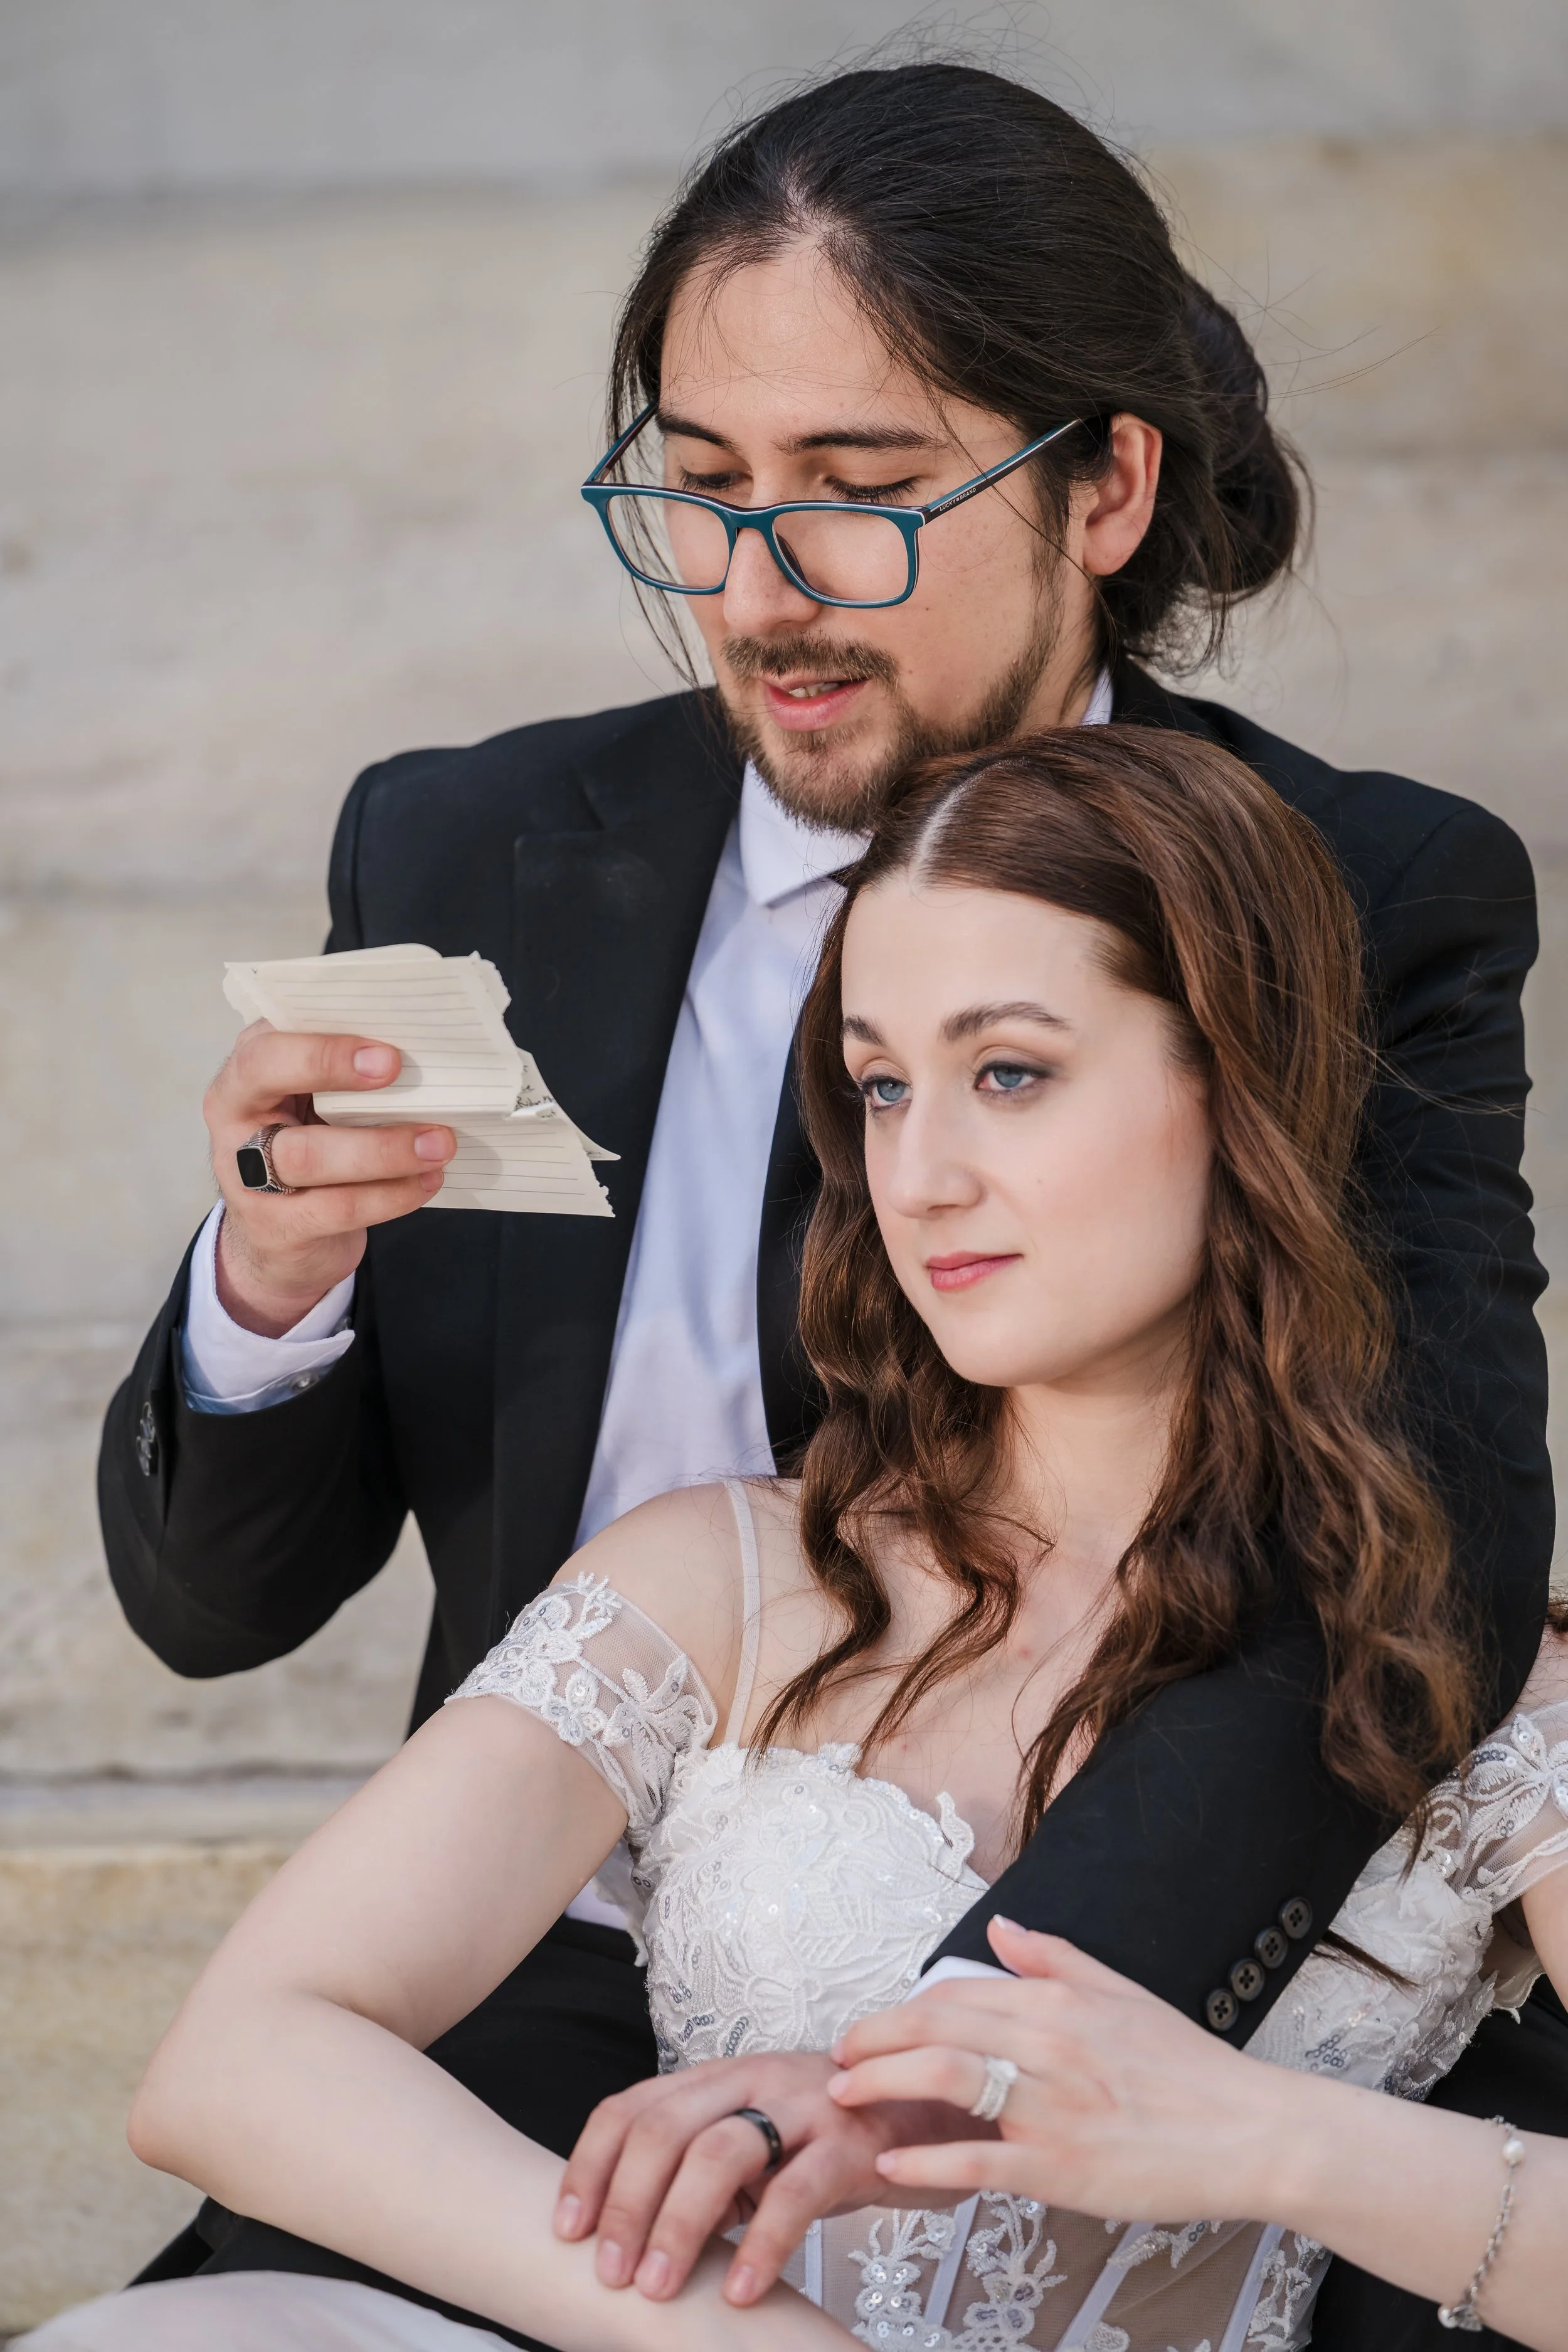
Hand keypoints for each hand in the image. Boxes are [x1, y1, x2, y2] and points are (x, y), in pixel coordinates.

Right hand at [205, 1022, 455, 1334]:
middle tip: (419, 1093)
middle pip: (277, 1096)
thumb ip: (340, 1074)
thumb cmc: (305, 1144)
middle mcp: (234, 1126)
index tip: (388, 1057)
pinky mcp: (276, 1228)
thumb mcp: (309, 1100)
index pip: (265, 1052)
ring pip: (310, 1159)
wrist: (276, 1240)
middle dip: (348, 1087)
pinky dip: (390, 1195)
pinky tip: (426, 1181)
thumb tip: (418, 1055)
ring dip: (385, 1151)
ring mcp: (247, 1182)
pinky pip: (338, 1209)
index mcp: (242, 1077)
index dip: (323, 1052)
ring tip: (439, 1145)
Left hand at [554, 2049, 973, 2307]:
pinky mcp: (851, 2143)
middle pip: (665, 2127)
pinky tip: (739, 2291)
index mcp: (718, 2077)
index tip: (566, 2230)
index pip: (631, 2108)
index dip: (589, 2167)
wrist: (932, 2103)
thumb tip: (629, 2233)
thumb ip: (701, 2164)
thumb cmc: (828, 2135)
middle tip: (610, 2273)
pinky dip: (761, 2244)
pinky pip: (796, 2192)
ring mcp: (803, 2105)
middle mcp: (752, 2079)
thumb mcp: (757, 2137)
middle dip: (626, 2203)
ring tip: (658, 2289)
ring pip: (720, 2152)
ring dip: (677, 2224)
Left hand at [829, 1916, 1297, 2224]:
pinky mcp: (1060, 2169)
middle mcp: (1048, 2046)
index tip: (871, 2027)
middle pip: (936, 2028)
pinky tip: (891, 2162)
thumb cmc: (1187, 2068)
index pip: (956, 1993)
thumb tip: (1002, 1930)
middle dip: (873, 2040)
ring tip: (844, 2095)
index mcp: (1060, 2003)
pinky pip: (976, 2160)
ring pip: (946, 2080)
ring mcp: (1052, 2108)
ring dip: (882, 2084)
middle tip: (837, 2057)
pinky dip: (925, 2161)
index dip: (901, 2009)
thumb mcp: (1122, 1993)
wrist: (1247, 2132)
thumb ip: (1055, 1960)